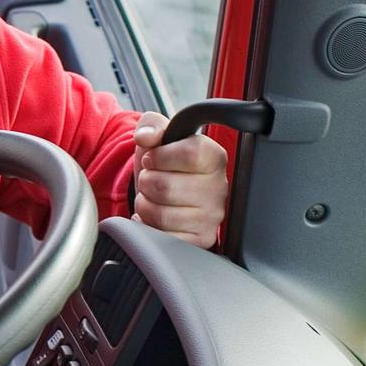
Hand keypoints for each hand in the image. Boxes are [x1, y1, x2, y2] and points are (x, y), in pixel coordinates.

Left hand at [131, 112, 228, 246]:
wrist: (165, 192)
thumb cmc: (164, 163)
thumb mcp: (157, 136)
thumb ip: (151, 125)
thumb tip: (146, 136)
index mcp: (214, 157)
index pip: (189, 153)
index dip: (160, 155)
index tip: (155, 157)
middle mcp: (219, 188)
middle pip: (165, 186)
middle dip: (147, 182)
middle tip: (153, 180)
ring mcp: (212, 217)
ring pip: (160, 214)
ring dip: (146, 205)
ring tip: (156, 198)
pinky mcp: (200, 239)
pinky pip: (162, 236)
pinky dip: (150, 226)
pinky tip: (158, 217)